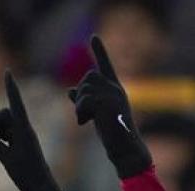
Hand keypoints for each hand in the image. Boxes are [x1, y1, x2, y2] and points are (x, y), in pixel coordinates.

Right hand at [0, 71, 63, 190]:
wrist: (39, 188)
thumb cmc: (27, 175)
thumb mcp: (7, 159)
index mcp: (25, 130)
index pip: (16, 104)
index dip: (11, 88)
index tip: (8, 72)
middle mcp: (22, 130)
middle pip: (2, 116)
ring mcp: (18, 137)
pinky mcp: (14, 144)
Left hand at [68, 35, 151, 179]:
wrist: (124, 149)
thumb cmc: (112, 134)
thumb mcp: (97, 114)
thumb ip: (85, 101)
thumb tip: (69, 90)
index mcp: (115, 89)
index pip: (105, 66)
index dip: (99, 51)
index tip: (93, 37)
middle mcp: (115, 88)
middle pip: (88, 77)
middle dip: (81, 93)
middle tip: (84, 113)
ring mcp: (112, 95)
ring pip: (84, 89)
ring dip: (79, 106)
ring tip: (86, 120)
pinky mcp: (106, 104)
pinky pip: (83, 101)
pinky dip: (79, 112)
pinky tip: (85, 123)